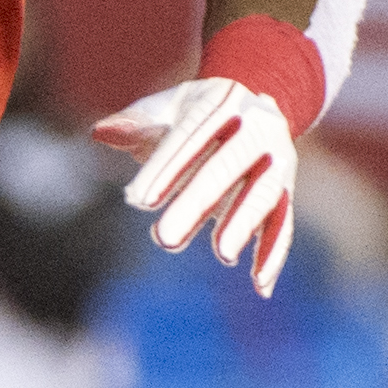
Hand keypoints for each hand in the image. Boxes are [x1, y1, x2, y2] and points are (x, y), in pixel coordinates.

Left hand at [94, 74, 296, 296]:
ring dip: (244, 224)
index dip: (164, 167)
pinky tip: (261, 285)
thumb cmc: (194, 113)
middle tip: (164, 238)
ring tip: (222, 255)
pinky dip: (272, 253)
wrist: (253, 104)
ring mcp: (277, 160)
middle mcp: (258, 128)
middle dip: (196, 202)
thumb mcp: (165, 109)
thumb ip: (136, 123)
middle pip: (226, 167)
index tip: (137, 199)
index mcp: (223, 102)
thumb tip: (101, 133)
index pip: (190, 136)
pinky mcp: (286, 190)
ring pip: (262, 194)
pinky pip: (282, 222)